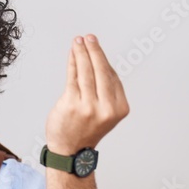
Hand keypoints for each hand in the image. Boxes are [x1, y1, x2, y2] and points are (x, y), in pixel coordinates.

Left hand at [45, 34, 128, 154]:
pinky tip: (72, 54)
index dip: (103, 59)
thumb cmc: (85, 129)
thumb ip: (105, 90)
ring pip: (86, 72)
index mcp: (119, 109)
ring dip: (82, 53)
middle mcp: (106, 108)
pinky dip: (72, 63)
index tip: (96, 46)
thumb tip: (99, 60)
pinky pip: (73, 78)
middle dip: (94, 51)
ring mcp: (88, 107)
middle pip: (101, 71)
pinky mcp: (71, 105)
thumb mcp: (105, 112)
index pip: (112, 77)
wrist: (69, 151)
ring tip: (79, 41)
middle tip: (89, 37)